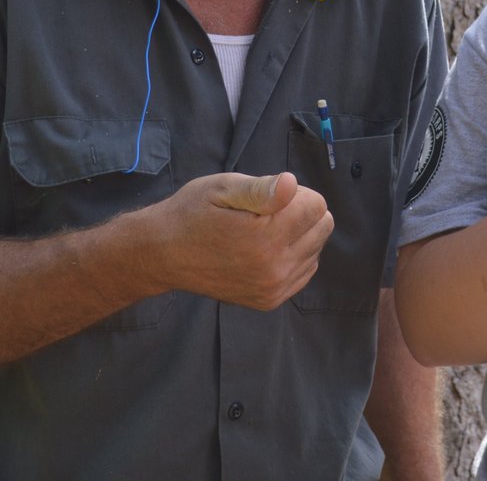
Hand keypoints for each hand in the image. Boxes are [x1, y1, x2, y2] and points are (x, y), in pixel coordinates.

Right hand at [144, 172, 333, 310]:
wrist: (164, 254)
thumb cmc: (193, 213)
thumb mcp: (222, 188)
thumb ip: (261, 188)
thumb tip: (292, 185)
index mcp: (265, 238)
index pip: (317, 205)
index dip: (294, 194)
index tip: (267, 197)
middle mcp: (274, 269)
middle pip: (323, 227)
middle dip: (301, 213)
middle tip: (265, 213)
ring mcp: (273, 289)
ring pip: (316, 249)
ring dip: (298, 235)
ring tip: (261, 231)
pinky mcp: (269, 300)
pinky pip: (305, 270)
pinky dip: (293, 256)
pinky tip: (265, 250)